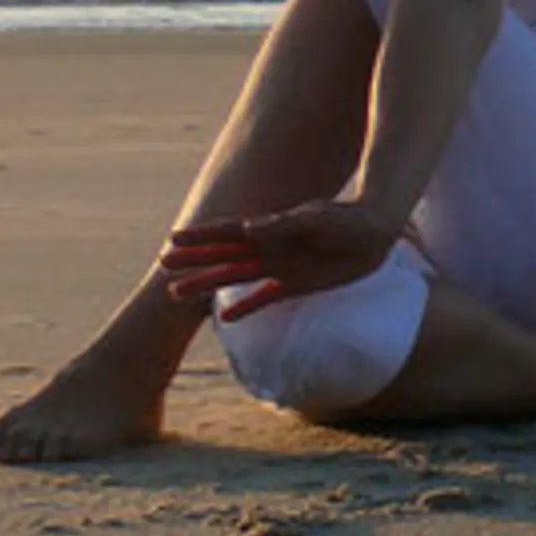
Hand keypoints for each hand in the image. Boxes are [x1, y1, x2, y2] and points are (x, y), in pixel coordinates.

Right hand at [161, 200, 407, 318]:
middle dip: (193, 261)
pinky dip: (246, 307)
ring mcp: (280, 267)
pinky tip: (224, 317)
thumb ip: (284, 225)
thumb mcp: (317, 220)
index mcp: (270, 229)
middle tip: (162, 267)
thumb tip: (248, 227)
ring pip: (235, 277)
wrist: (374, 230)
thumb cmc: (346, 218)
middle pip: (222, 256)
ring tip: (177, 293)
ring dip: (208, 284)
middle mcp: (269, 248)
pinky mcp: (296, 283)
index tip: (172, 239)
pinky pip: (264, 298)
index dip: (200, 236)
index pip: (226, 232)